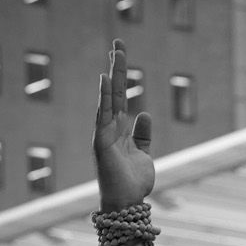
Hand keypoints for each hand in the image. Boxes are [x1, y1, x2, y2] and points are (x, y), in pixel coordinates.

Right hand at [93, 40, 153, 209]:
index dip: (121, 74)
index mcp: (119, 129)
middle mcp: (109, 127)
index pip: (120, 95)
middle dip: (117, 66)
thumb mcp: (143, 154)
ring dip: (112, 74)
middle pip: (113, 90)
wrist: (127, 204)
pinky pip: (102, 115)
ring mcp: (104, 133)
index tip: (121, 52)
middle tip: (119, 42)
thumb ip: (142, 134)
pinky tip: (104, 79)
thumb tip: (142, 112)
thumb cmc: (133, 183)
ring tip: (115, 51)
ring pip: (108, 97)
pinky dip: (103, 97)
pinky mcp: (101, 142)